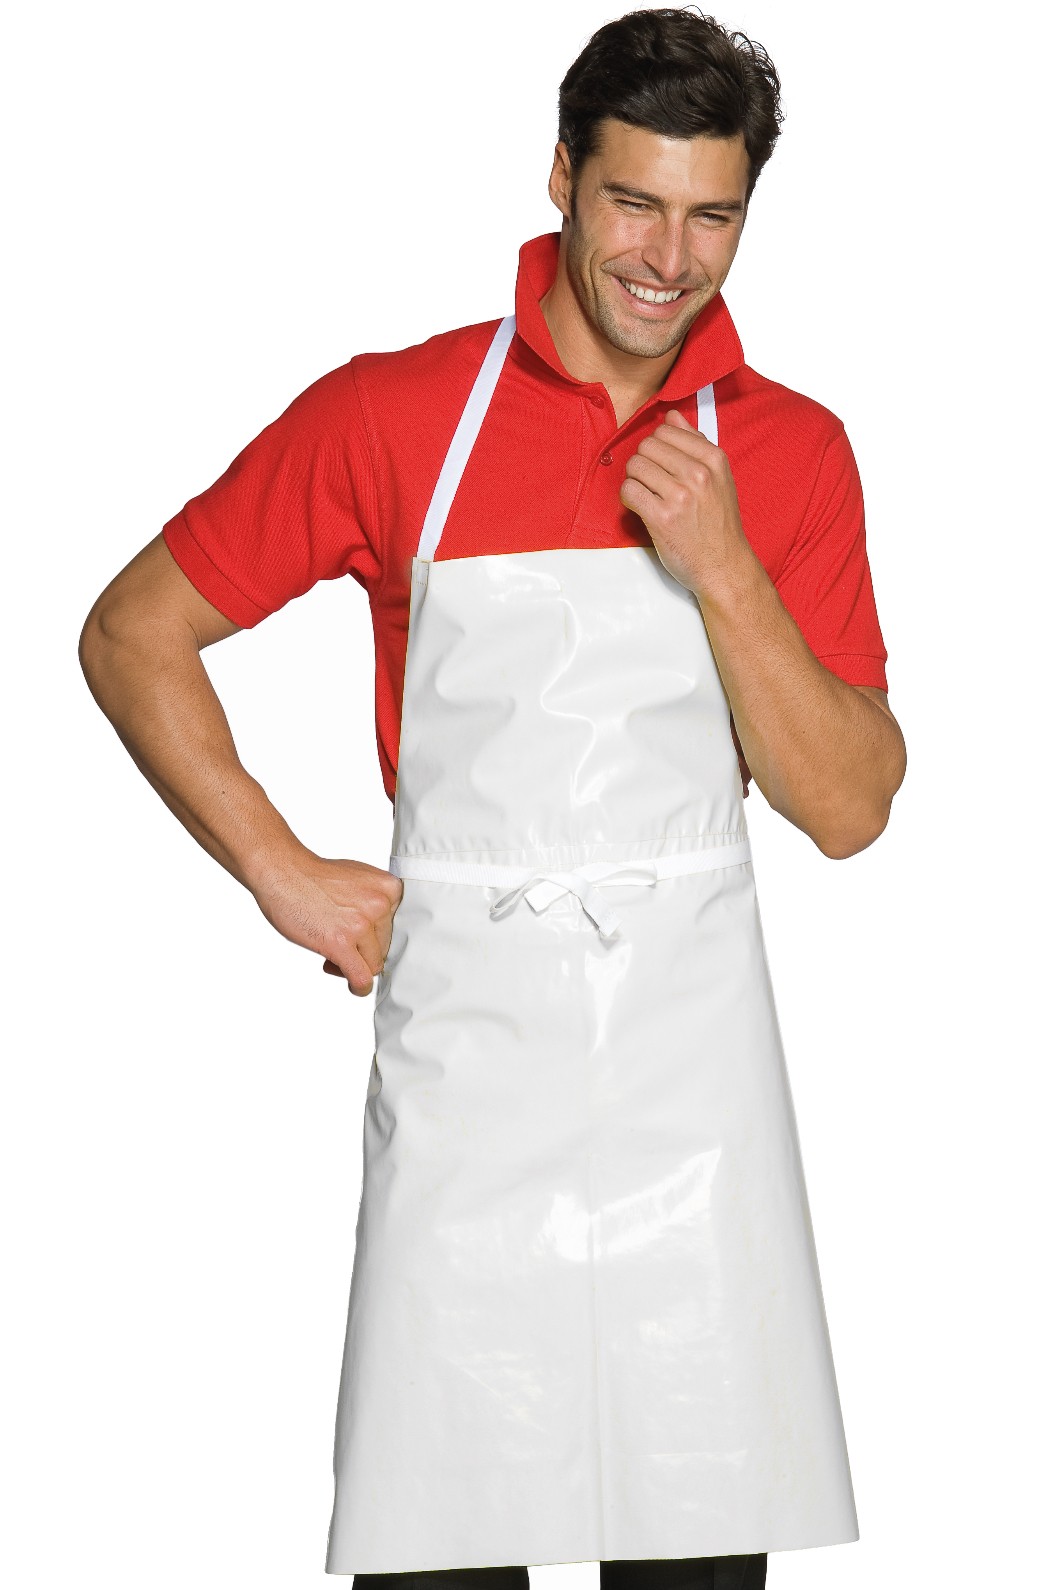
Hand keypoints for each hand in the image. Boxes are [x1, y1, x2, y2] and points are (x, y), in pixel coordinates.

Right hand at [252, 849, 403, 996]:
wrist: (283, 872)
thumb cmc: (315, 877)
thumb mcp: (359, 879)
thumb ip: (375, 902)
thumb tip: (383, 934)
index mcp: (389, 888)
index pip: (396, 928)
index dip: (375, 935)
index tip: (358, 934)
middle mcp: (380, 905)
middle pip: (385, 947)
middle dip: (363, 950)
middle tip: (338, 940)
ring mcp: (361, 924)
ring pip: (372, 964)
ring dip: (354, 964)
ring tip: (332, 949)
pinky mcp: (341, 943)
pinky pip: (360, 977)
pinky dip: (359, 987)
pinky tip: (354, 986)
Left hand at [619, 408, 748, 596]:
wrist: (723, 566)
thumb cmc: (718, 524)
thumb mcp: (719, 478)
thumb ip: (696, 444)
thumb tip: (672, 416)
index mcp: (714, 459)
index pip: (666, 430)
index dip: (657, 447)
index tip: (661, 466)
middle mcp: (699, 474)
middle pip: (647, 445)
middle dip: (643, 462)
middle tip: (651, 483)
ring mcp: (680, 496)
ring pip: (635, 465)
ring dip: (635, 480)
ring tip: (647, 495)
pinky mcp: (662, 518)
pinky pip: (629, 490)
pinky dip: (629, 498)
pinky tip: (640, 507)